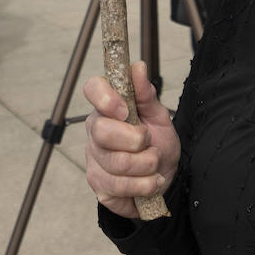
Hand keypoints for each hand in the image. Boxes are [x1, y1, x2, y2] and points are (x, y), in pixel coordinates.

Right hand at [84, 61, 180, 219]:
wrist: (162, 175)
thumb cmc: (157, 140)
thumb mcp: (158, 116)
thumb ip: (146, 94)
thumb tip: (138, 66)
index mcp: (106, 107)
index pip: (92, 89)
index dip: (106, 98)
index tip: (125, 110)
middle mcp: (94, 132)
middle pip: (102, 132)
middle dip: (137, 140)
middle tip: (150, 142)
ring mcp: (94, 160)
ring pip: (116, 163)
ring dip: (147, 165)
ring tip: (155, 163)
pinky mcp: (98, 186)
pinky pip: (119, 187)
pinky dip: (144, 185)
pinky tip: (151, 181)